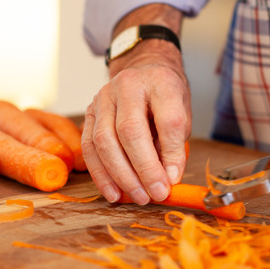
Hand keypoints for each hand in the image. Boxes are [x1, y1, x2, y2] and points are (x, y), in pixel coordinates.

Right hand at [81, 5, 189, 204]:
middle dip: (144, 168)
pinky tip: (114, 192)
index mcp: (160, 82)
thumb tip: (168, 178)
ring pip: (105, 141)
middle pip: (130, 130)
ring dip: (121, 175)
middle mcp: (128, 85)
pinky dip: (101, 174)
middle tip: (155, 193)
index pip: (168, 119)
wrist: (142, 71)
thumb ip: (175, 144)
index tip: (174, 179)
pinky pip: (89, 147)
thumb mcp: (181, 113)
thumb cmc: (164, 96)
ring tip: (137, 197)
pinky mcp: (88, 112)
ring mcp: (103, 98)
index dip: (172, 153)